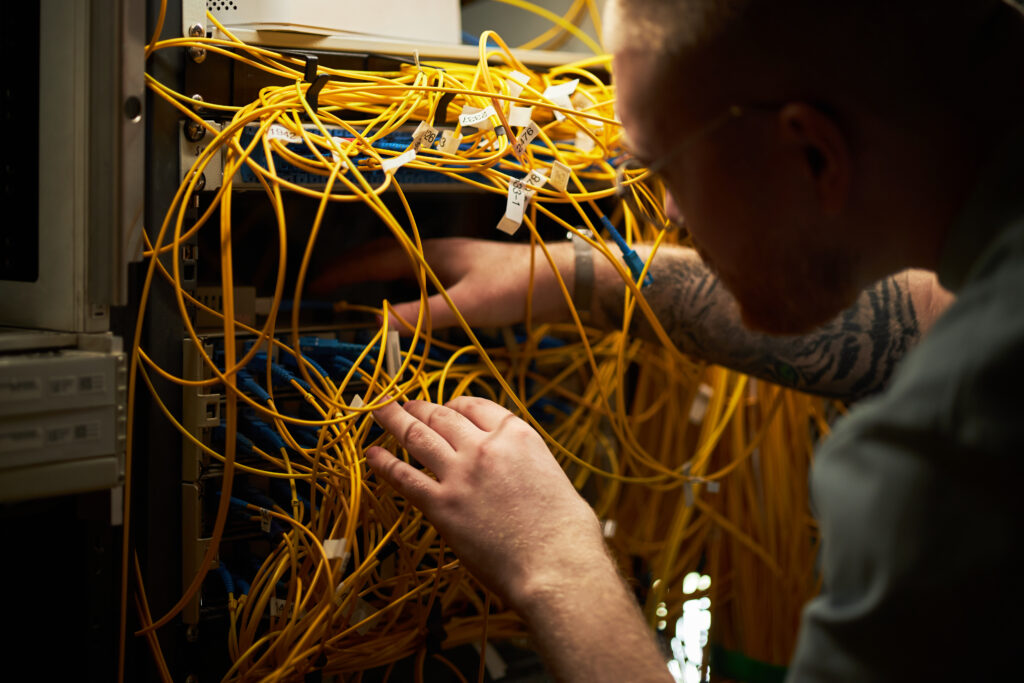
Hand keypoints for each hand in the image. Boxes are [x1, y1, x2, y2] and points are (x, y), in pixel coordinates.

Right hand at [310, 237, 574, 332]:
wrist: (558, 279)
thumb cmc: (514, 287)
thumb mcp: (464, 306)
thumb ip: (421, 316)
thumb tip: (377, 328)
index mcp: (429, 253)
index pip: (372, 260)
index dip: (341, 273)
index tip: (313, 285)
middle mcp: (435, 252)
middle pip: (381, 257)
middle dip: (349, 271)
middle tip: (323, 288)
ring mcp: (449, 262)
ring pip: (398, 267)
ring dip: (372, 278)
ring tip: (349, 296)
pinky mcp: (463, 276)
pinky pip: (416, 278)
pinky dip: (396, 288)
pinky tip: (398, 305)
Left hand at [366, 396, 606, 608]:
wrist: (557, 565)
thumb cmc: (567, 533)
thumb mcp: (553, 478)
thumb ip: (528, 466)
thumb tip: (523, 473)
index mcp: (517, 436)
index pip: (476, 406)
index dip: (455, 404)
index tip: (445, 407)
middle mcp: (485, 447)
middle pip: (443, 416)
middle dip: (420, 408)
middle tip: (406, 405)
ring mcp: (460, 475)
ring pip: (418, 437)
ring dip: (395, 422)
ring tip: (381, 412)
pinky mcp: (441, 506)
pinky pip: (404, 477)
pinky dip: (384, 464)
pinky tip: (372, 454)